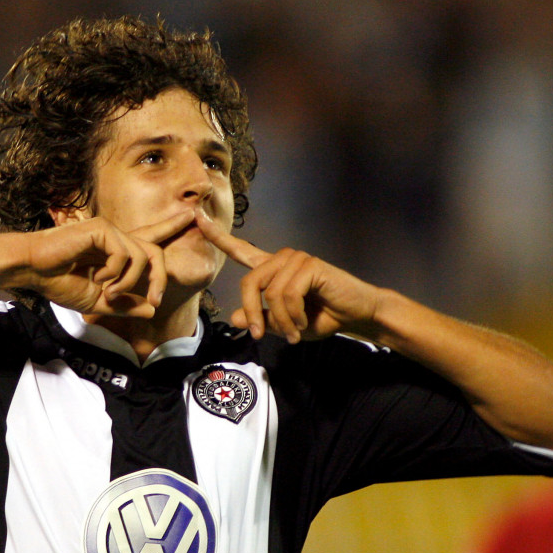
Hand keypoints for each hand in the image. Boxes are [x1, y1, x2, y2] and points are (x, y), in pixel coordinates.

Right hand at [15, 210, 195, 317]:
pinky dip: (114, 273)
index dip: (171, 226)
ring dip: (128, 282)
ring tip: (107, 291)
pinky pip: (125, 254)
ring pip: (142, 257)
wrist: (33, 271)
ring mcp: (110, 232)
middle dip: (160, 278)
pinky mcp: (102, 229)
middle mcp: (117, 238)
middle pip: (156, 252)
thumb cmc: (59, 282)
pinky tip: (95, 277)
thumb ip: (124, 305)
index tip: (192, 215)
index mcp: (116, 251)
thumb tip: (152, 309)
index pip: (150, 238)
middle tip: (154, 300)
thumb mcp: (98, 301)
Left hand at [195, 212, 381, 342]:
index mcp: (272, 269)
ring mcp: (296, 259)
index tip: (196, 217)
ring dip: (281, 321)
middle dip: (253, 314)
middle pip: (249, 283)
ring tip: (294, 333)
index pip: (241, 250)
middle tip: (260, 335)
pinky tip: (304, 323)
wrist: (355, 315)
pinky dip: (294, 316)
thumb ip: (260, 318)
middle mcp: (281, 258)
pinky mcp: (310, 265)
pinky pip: (287, 295)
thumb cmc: (321, 317)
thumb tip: (233, 317)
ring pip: (270, 294)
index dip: (218, 236)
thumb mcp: (284, 324)